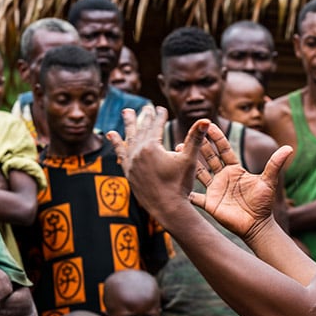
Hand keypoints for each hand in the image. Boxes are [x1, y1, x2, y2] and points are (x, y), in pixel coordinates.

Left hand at [107, 106, 205, 224]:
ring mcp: (131, 163)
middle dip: (145, 117)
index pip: (155, 126)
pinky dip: (116, 143)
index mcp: (151, 147)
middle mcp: (138, 153)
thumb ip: (195, 138)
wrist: (167, 209)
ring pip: (129, 139)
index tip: (161, 109)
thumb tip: (205, 119)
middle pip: (141, 130)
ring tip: (126, 111)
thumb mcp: (189, 159)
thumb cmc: (180, 185)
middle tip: (146, 107)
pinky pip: (120, 154)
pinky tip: (111, 134)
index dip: (160, 116)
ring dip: (128, 124)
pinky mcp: (128, 173)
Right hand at [189, 122, 291, 241]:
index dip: (217, 138)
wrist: (256, 226)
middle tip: (190, 132)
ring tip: (178, 149)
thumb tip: (289, 148)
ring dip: (189, 162)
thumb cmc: (263, 204)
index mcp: (235, 170)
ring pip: (199, 172)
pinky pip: (195, 196)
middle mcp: (223, 177)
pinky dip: (186, 191)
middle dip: (200, 145)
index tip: (209, 125)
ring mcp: (215, 189)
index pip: (224, 150)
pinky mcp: (209, 203)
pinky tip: (175, 183)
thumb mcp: (268, 182)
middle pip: (209, 157)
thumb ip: (275, 164)